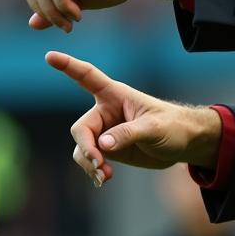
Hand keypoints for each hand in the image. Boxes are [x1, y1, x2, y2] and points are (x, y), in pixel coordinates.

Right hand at [46, 51, 221, 184]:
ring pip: (82, 148)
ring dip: (90, 163)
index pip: (88, 77)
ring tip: (105, 176)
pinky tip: (104, 179)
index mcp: (116, 95)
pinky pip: (90, 160)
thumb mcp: (154, 128)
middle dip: (87, 148)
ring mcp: (105, 132)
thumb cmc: (173, 126)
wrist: (184, 143)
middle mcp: (106, 112)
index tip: (50, 56)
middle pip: (81, 129)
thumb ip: (129, 134)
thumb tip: (103, 145)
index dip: (68, 66)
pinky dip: (94, 170)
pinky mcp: (109, 149)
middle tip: (99, 164)